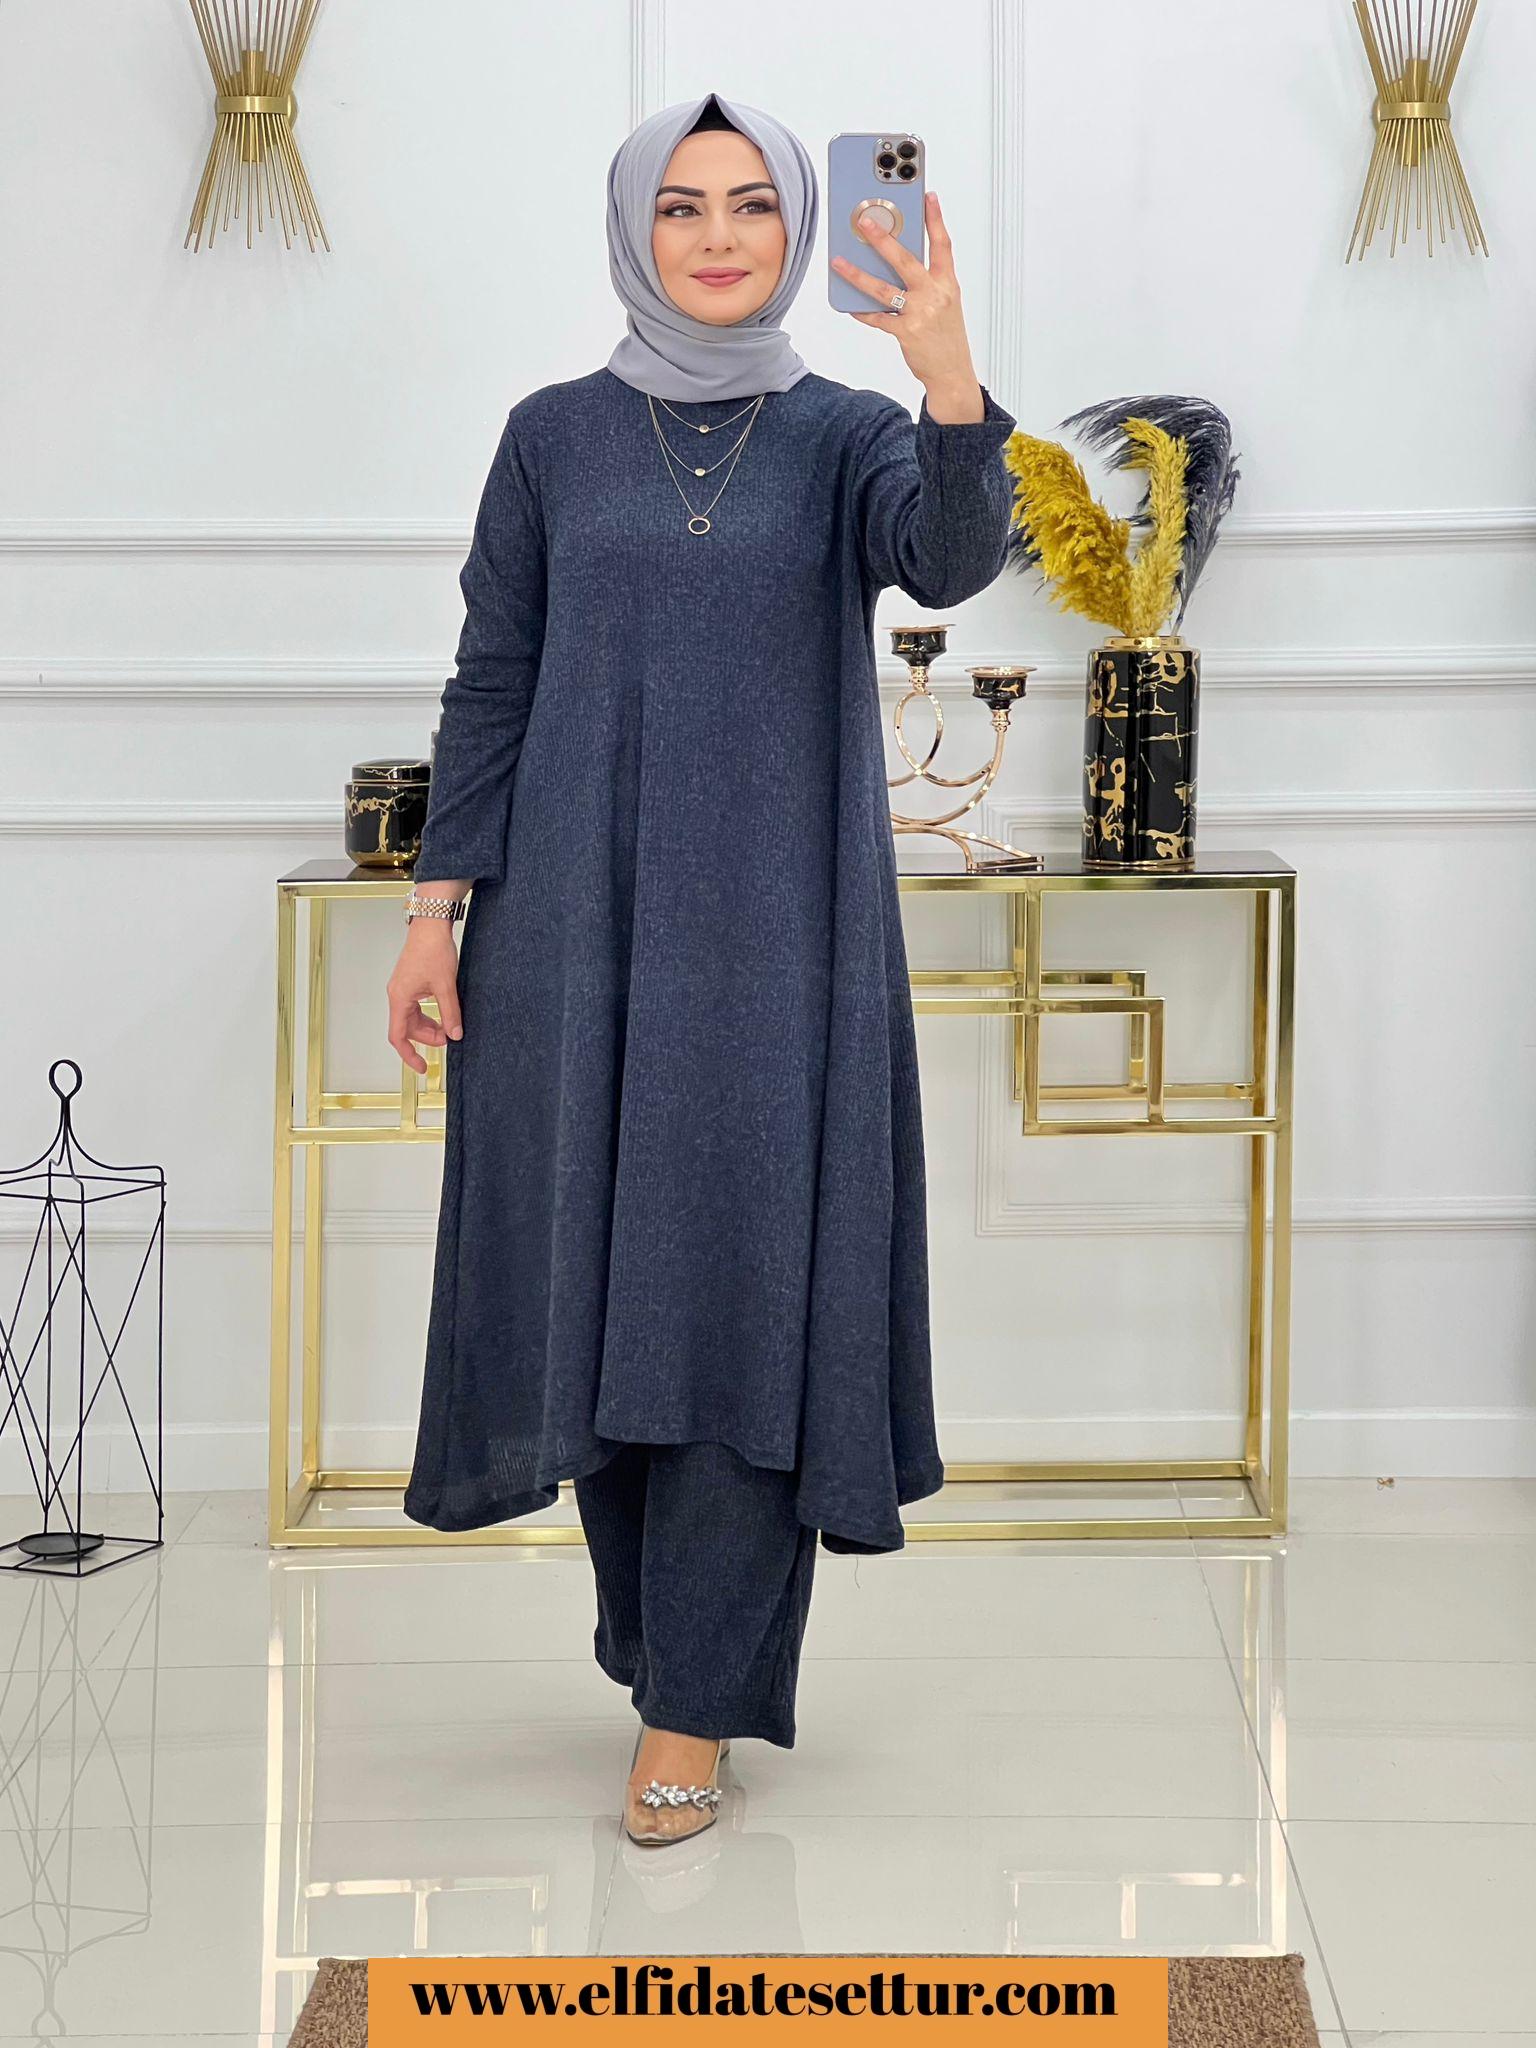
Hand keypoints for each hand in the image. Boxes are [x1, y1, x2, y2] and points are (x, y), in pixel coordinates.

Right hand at [387, 922, 462, 1075]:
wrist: (431, 926)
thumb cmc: (433, 949)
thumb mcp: (446, 986)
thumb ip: (450, 1013)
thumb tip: (455, 1034)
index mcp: (400, 998)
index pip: (398, 1036)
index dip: (409, 1055)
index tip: (422, 1067)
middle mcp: (397, 995)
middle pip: (408, 1028)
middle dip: (428, 1037)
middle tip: (449, 1039)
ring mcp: (403, 989)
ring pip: (413, 1018)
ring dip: (430, 1026)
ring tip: (449, 1027)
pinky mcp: (411, 983)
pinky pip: (416, 1007)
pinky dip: (430, 1014)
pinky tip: (444, 1013)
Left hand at [830, 190, 982, 419]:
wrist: (952, 373)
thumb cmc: (946, 336)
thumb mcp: (946, 302)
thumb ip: (928, 281)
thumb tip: (896, 261)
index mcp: (947, 284)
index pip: (943, 245)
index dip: (936, 219)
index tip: (928, 196)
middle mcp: (935, 295)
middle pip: (905, 260)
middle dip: (883, 239)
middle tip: (866, 221)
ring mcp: (920, 314)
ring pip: (884, 289)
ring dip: (857, 275)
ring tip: (839, 262)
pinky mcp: (906, 333)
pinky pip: (878, 318)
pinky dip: (862, 311)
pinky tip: (849, 304)